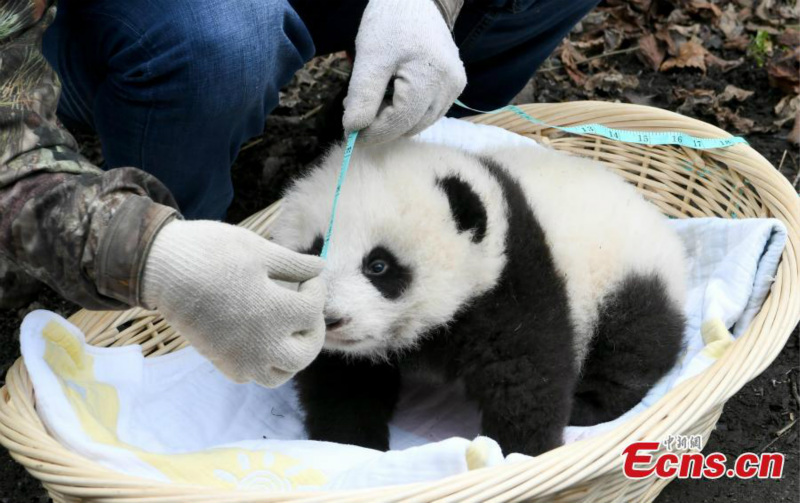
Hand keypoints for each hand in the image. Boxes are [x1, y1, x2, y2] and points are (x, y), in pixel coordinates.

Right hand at [141, 220, 325, 386]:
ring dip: (292, 355)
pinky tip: (261, 339)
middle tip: (305, 309)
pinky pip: (253, 376)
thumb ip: (295, 265)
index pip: (314, 310)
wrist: (161, 268)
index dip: (316, 290)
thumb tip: (321, 267)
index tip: (308, 277)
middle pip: (306, 352)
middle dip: (313, 329)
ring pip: (281, 373)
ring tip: (287, 330)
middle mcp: (262, 344)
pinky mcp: (221, 362)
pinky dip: (264, 364)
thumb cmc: (212, 252)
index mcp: (276, 313)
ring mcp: (241, 358)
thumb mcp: (259, 250)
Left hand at [343, 0, 466, 142]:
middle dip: (381, 125)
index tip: (349, 133)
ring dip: (394, 120)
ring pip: (419, 123)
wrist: (416, 0)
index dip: (373, 133)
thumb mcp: (370, 58)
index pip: (399, 123)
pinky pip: (428, 111)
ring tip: (374, 97)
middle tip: (356, 108)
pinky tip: (391, 94)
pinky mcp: (454, 85)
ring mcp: (454, 87)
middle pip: (410, 126)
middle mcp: (449, 87)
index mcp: (431, 78)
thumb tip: (353, 131)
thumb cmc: (390, 23)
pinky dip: (407, 112)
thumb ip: (362, 97)